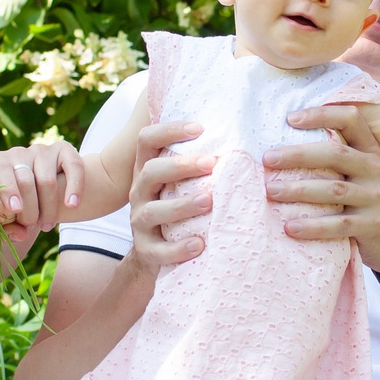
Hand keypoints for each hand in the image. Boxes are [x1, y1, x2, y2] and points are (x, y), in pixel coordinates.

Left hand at [0, 139, 83, 241]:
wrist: (36, 190)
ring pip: (47, 180)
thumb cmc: (15, 205)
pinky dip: (74, 187)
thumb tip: (21, 233)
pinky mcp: (63, 150)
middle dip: (29, 208)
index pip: (0, 170)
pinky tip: (72, 205)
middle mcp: (17, 153)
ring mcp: (41, 150)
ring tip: (47, 225)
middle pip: (25, 180)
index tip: (15, 209)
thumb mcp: (3, 212)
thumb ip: (8, 224)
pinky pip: (73, 167)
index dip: (8, 190)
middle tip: (31, 226)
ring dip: (48, 207)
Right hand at [127, 120, 211, 269]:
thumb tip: (239, 136)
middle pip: (151, 171)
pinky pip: (159, 250)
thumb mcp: (179, 182)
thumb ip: (197, 163)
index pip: (147, 140)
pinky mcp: (146, 249)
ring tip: (209, 201)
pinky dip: (179, 248)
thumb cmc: (179, 207)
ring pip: (154, 211)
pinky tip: (199, 244)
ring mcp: (139, 221)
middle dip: (181, 166)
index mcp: (148, 169)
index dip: (169, 130)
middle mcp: (139, 191)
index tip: (200, 127)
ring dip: (182, 205)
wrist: (156, 252)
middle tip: (212, 163)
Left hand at [270, 105, 379, 274]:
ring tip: (271, 192)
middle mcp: (377, 169)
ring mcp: (377, 197)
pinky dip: (312, 226)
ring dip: (298, 190)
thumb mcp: (362, 173)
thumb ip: (339, 158)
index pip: (351, 120)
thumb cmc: (367, 201)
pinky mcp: (373, 224)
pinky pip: (338, 224)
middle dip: (298, 155)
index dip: (321, 114)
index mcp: (371, 150)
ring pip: (333, 190)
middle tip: (267, 160)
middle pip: (335, 154)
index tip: (290, 119)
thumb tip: (286, 143)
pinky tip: (290, 227)